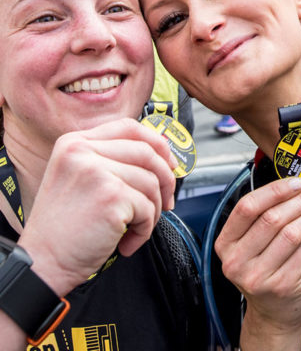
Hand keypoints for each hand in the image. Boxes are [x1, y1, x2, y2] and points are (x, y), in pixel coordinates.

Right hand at [20, 118, 175, 295]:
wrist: (42, 262)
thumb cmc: (63, 227)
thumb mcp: (77, 178)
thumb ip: (109, 159)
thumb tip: (160, 155)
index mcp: (74, 142)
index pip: (128, 127)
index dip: (156, 143)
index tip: (169, 162)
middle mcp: (83, 151)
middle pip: (147, 151)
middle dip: (165, 178)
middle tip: (167, 201)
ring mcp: (97, 171)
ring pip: (151, 181)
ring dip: (153, 210)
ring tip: (136, 228)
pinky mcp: (111, 196)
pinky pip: (148, 208)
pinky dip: (144, 229)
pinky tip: (126, 242)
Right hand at [215, 177, 300, 338]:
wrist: (272, 315)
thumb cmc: (263, 271)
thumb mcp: (250, 246)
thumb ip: (261, 218)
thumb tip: (291, 187)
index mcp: (226, 244)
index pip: (247, 207)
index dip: (274, 191)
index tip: (295, 181)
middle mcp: (237, 261)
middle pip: (271, 219)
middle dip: (299, 200)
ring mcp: (258, 276)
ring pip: (290, 233)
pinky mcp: (281, 286)